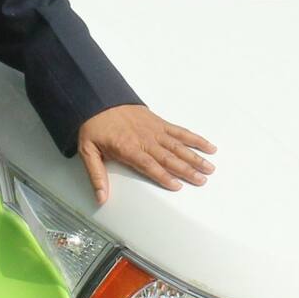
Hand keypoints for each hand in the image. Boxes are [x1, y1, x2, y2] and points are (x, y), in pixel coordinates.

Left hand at [76, 104, 216, 205]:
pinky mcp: (160, 123)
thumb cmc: (95, 127)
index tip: (177, 185)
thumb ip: (96, 176)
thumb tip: (101, 198)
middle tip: (202, 180)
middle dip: (187, 170)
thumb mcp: (88, 152)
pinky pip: (180, 131)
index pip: (149, 165)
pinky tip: (208, 146)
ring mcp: (155, 131)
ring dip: (195, 157)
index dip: (163, 176)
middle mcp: (145, 140)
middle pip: (169, 157)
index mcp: (128, 148)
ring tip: (209, 167)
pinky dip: (194, 139)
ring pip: (179, 145)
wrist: (99, 99)